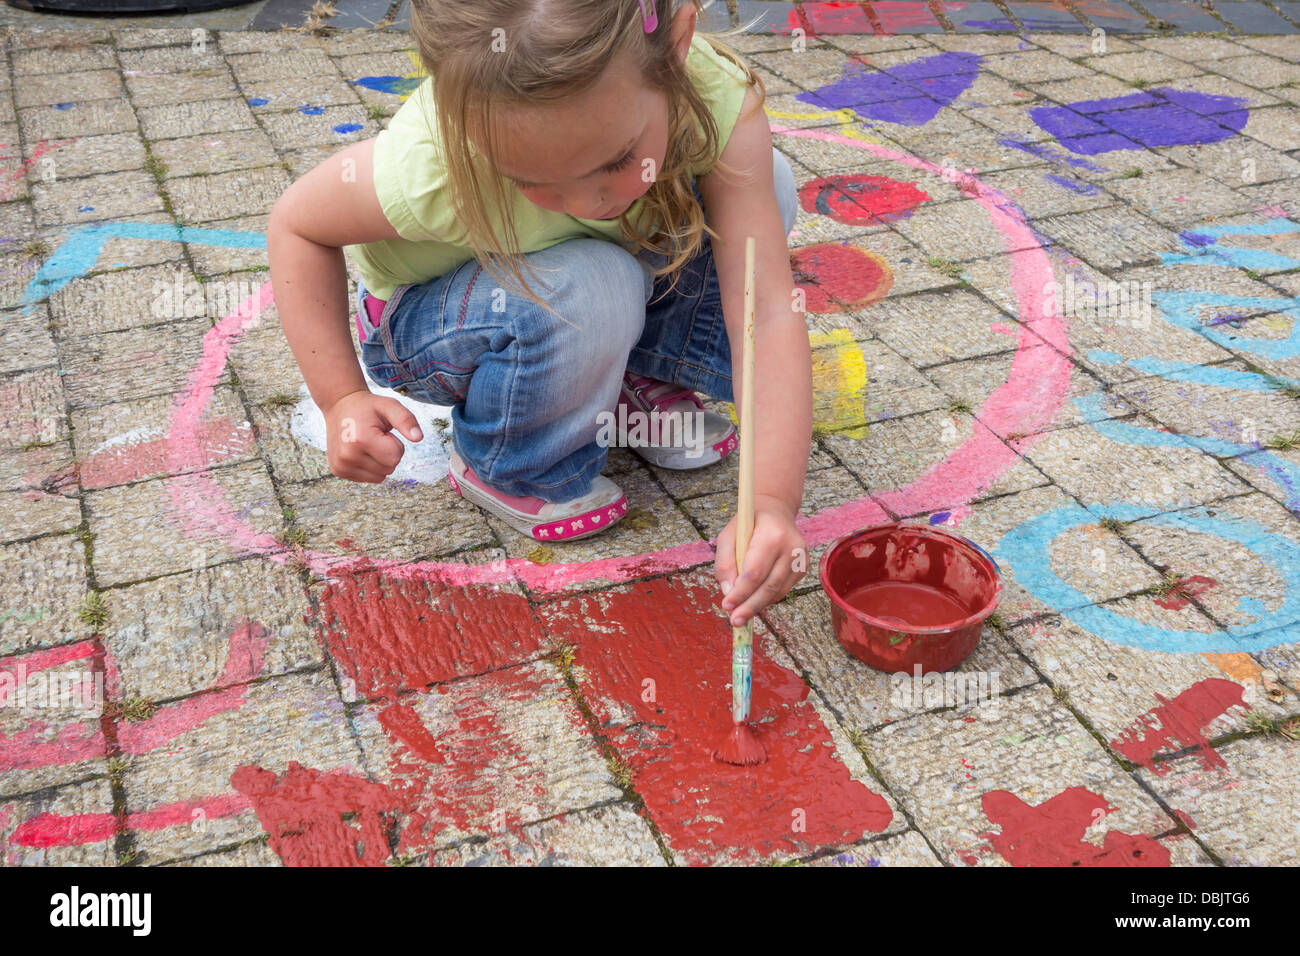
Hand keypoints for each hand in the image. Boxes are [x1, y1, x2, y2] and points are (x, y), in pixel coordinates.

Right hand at [323, 389, 422, 482]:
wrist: (340, 406)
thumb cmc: (368, 407)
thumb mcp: (390, 406)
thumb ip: (406, 420)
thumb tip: (418, 438)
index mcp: (360, 440)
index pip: (395, 458)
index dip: (395, 444)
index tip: (383, 432)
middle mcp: (347, 456)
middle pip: (388, 469)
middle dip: (388, 453)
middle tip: (375, 436)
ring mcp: (341, 465)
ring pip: (380, 476)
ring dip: (379, 461)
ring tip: (367, 443)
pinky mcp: (338, 471)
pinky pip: (369, 478)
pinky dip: (370, 466)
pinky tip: (360, 451)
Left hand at [714, 494, 806, 626]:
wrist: (776, 511)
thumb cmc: (748, 523)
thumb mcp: (728, 535)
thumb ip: (724, 562)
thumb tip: (728, 591)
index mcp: (772, 535)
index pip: (755, 572)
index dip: (741, 593)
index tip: (726, 606)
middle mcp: (791, 547)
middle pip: (769, 586)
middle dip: (749, 606)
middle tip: (734, 621)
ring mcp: (801, 558)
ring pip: (778, 592)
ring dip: (758, 605)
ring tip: (741, 615)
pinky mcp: (803, 567)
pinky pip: (783, 589)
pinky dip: (767, 598)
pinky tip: (754, 601)